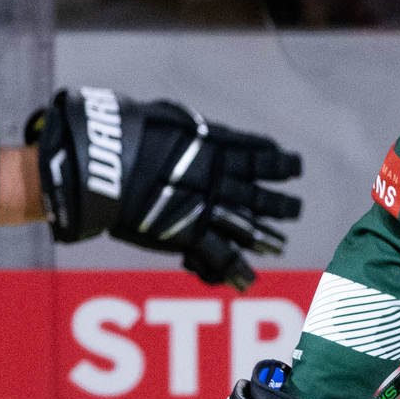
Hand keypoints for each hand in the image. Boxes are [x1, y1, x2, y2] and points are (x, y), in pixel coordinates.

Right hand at [27, 87, 302, 288]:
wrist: (104, 161)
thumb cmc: (126, 132)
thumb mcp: (164, 118)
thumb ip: (184, 127)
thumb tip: (189, 125)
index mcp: (218, 146)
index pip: (260, 155)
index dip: (279, 161)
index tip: (292, 165)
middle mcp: (221, 177)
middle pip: (262, 194)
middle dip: (281, 205)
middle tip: (295, 210)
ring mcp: (209, 206)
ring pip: (251, 225)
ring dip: (267, 237)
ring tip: (280, 246)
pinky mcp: (191, 231)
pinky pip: (221, 255)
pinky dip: (236, 269)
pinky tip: (248, 280)